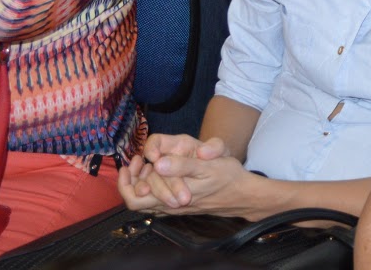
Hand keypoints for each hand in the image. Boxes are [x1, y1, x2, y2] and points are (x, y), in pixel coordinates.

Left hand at [119, 138, 251, 215]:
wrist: (242, 194)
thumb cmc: (227, 177)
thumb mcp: (207, 166)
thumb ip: (182, 166)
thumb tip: (158, 163)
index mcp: (172, 197)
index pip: (135, 198)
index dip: (128, 181)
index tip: (135, 161)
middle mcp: (169, 207)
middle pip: (136, 202)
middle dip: (132, 180)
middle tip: (138, 161)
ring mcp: (174, 208)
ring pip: (146, 202)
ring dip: (142, 182)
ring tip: (147, 164)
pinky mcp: (180, 207)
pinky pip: (156, 201)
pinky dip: (153, 187)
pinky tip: (161, 173)